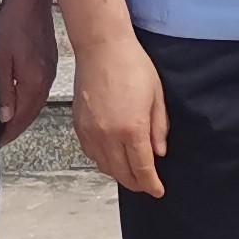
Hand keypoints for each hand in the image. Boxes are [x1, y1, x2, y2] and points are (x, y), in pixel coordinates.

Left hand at [0, 0, 58, 145]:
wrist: (31, 0)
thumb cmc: (12, 27)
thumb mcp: (0, 60)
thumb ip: (4, 90)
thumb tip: (4, 117)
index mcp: (34, 83)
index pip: (21, 118)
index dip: (8, 133)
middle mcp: (46, 81)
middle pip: (31, 113)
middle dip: (16, 128)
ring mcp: (50, 70)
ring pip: (36, 102)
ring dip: (23, 114)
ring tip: (7, 122)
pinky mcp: (49, 61)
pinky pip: (39, 89)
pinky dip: (29, 100)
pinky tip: (20, 99)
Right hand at [74, 27, 171, 195]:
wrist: (102, 48)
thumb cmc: (134, 66)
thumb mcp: (156, 96)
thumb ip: (158, 128)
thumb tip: (159, 153)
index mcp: (132, 128)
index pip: (143, 168)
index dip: (151, 184)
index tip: (158, 191)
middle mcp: (109, 135)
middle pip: (122, 173)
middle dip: (137, 184)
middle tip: (147, 185)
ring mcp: (91, 132)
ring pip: (105, 167)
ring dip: (119, 175)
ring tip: (131, 174)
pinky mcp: (79, 126)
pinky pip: (91, 154)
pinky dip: (103, 162)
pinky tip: (112, 158)